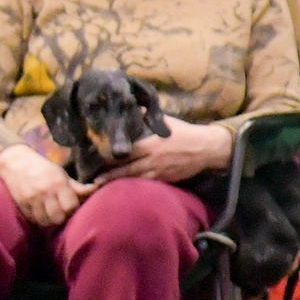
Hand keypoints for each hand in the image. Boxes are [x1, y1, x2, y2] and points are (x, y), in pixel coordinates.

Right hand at [0, 145, 82, 226]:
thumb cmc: (43, 168)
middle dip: (63, 217)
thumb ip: (76, 186)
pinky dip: (39, 219)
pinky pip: (33, 219)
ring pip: (45, 221)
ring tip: (53, 215)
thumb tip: (95, 189)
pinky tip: (42, 214)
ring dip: (51, 221)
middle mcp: (45, 192)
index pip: (70, 206)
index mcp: (58, 183)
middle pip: (58, 217)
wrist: (16, 162)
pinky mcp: (21, 203)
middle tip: (63, 213)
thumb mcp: (61, 174)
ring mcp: (31, 199)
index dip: (73, 209)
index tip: (72, 207)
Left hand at [95, 116, 234, 185]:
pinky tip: (125, 189)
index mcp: (150, 145)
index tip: (96, 160)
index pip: (124, 153)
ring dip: (119, 184)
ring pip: (134, 180)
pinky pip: (147, 184)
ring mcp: (159, 171)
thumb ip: (147, 119)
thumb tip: (134, 110)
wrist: (206, 148)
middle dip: (108, 176)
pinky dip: (135, 187)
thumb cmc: (185, 133)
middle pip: (125, 170)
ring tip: (104, 187)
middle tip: (93, 180)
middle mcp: (152, 160)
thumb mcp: (165, 122)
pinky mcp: (166, 179)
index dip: (109, 158)